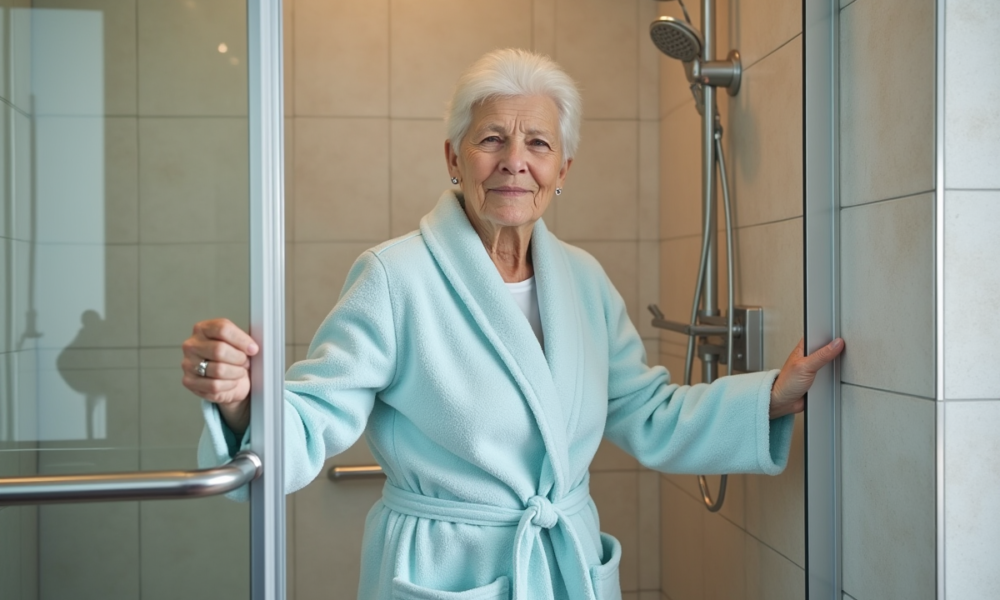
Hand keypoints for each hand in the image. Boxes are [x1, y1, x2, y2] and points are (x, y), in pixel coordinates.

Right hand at [181, 318, 258, 433]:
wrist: (228, 381)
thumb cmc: (233, 360)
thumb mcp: (240, 345)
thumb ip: (245, 341)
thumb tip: (253, 346)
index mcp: (204, 329)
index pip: (222, 329)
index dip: (242, 340)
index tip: (253, 349)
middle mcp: (192, 345)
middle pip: (219, 350)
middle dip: (238, 359)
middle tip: (245, 362)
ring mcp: (188, 363)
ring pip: (218, 369)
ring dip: (235, 373)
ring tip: (238, 372)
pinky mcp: (189, 381)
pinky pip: (214, 386)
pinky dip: (228, 385)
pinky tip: (231, 382)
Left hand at [769, 337, 844, 418]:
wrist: (784, 403)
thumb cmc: (786, 383)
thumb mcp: (805, 366)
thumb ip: (821, 355)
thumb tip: (836, 344)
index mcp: (803, 348)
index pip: (819, 336)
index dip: (830, 334)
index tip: (841, 336)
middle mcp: (809, 357)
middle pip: (828, 349)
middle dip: (836, 350)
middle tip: (844, 351)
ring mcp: (815, 368)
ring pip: (831, 363)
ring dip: (835, 366)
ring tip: (841, 366)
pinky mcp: (819, 379)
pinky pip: (831, 376)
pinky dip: (834, 377)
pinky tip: (836, 378)